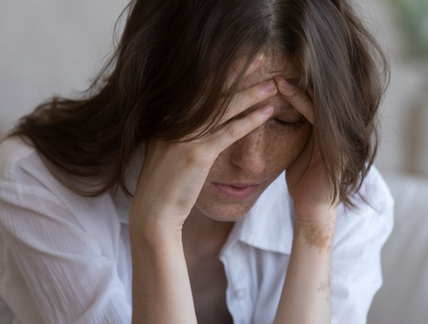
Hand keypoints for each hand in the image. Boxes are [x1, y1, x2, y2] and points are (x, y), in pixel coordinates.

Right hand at [130, 58, 276, 231]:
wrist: (154, 212)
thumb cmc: (165, 184)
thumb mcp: (169, 151)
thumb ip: (181, 133)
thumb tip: (199, 122)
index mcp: (169, 117)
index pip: (200, 87)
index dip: (222, 71)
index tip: (241, 59)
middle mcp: (176, 121)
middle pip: (214, 90)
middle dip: (239, 72)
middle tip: (262, 56)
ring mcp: (186, 136)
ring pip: (225, 109)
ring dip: (252, 95)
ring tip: (274, 84)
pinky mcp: (197, 154)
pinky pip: (229, 132)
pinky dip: (250, 121)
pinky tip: (268, 112)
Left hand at [275, 76, 337, 224]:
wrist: (312, 208)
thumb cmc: (303, 179)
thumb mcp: (300, 149)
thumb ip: (299, 130)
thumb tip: (278, 113)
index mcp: (329, 128)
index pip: (315, 98)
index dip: (296, 84)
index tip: (274, 71)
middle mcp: (338, 129)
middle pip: (320, 95)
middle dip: (298, 79)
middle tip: (274, 65)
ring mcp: (340, 137)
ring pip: (319, 102)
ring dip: (297, 88)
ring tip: (277, 77)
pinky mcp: (337, 147)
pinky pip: (319, 117)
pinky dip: (302, 102)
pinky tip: (286, 90)